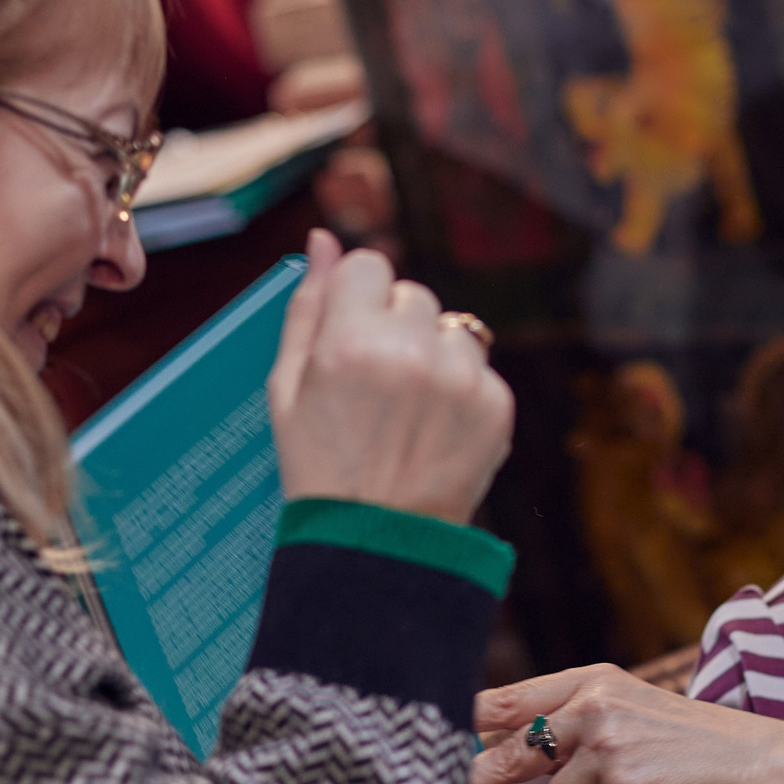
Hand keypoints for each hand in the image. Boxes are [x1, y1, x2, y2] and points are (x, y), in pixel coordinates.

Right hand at [267, 230, 512, 524]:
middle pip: (413, 294)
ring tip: (409, 410)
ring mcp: (460, 379)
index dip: (357, 300)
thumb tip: (321, 240)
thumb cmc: (319, 464)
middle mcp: (410, 351)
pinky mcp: (496, 406)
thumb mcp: (288, 387)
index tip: (351, 336)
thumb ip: (306, 306)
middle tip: (376, 386)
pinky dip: (463, 392)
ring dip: (435, 354)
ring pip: (453, 327)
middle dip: (395, 327)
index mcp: (350, 341)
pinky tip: (435, 430)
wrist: (376, 543)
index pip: (370, 264)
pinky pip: (480, 369)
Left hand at [471, 662, 783, 783]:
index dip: (463, 722)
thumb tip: (514, 748)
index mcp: (589, 682)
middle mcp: (594, 710)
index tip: (425, 742)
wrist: (755, 762)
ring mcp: (611, 752)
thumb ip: (577, 723)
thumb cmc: (689, 740)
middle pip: (511, 751)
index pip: (508, 698)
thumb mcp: (631, 710)